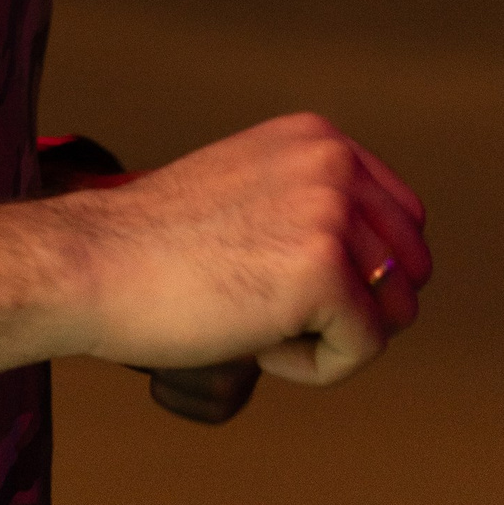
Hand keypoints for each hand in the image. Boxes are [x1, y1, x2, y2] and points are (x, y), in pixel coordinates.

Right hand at [60, 110, 428, 386]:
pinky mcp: (324, 269)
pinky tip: (257, 345)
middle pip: (411, 266)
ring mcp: (332, 210)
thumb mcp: (252, 191)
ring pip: (393, 312)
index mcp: (319, 137)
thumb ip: (313, 205)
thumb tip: (387, 268)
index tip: (288, 284)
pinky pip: (364, 348)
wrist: (93, 263)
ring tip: (262, 324)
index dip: (362, 273)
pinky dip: (315, 367)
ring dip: (332, 336)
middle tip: (278, 313)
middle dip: (357, 307)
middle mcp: (334, 160)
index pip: (404, 217)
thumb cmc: (158, 247)